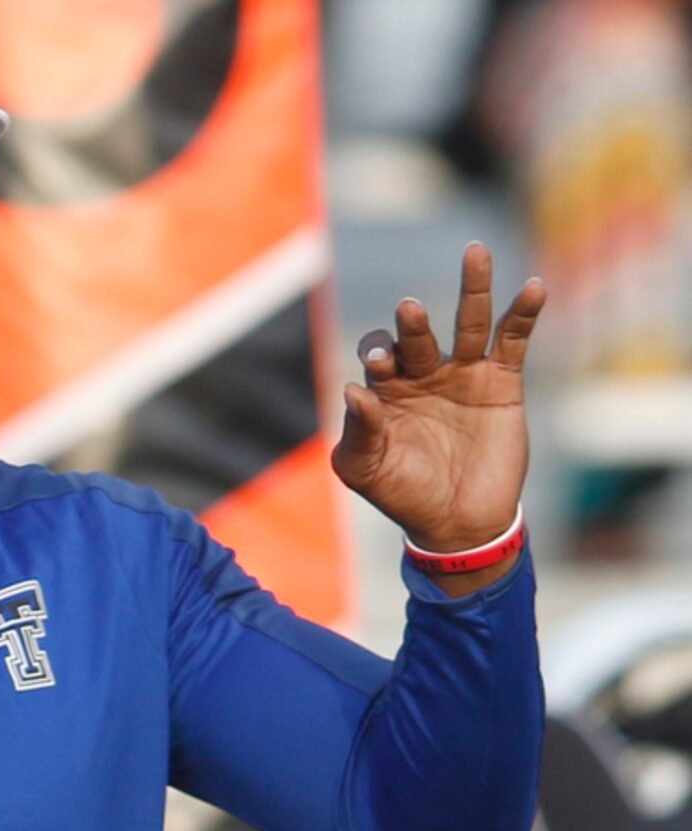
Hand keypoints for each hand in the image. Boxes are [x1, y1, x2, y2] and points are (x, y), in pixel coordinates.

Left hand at [331, 242, 545, 553]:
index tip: (379, 362)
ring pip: (470, 321)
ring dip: (474, 288)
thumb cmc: (403, 495)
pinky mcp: (502, 380)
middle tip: (409, 311)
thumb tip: (353, 391)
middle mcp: (424, 373)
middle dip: (414, 325)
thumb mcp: (367, 471)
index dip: (379, 355)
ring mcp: (464, 373)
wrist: (458, 524)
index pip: (380, 358)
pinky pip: (514, 338)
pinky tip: (532, 288)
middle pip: (419, 335)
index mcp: (386, 390)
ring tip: (475, 253)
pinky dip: (524, 312)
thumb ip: (358, 433)